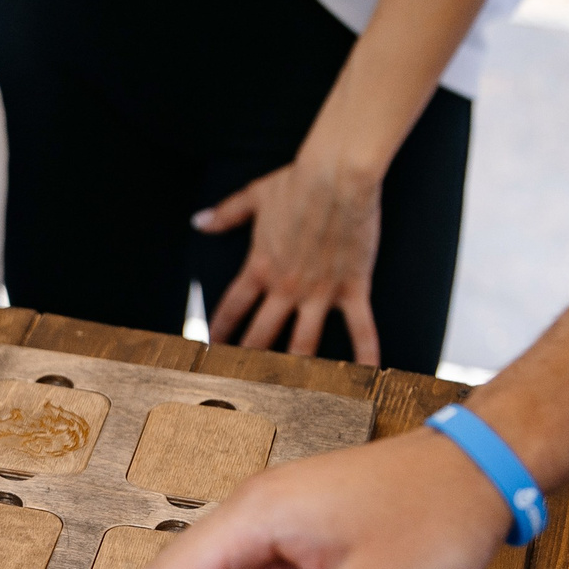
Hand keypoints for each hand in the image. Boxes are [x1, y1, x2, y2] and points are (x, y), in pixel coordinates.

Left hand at [199, 153, 384, 364]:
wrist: (337, 176)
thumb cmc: (297, 181)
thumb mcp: (254, 196)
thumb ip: (225, 214)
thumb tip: (199, 220)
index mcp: (259, 266)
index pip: (232, 308)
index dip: (219, 331)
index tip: (211, 348)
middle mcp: (285, 287)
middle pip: (261, 335)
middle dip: (249, 361)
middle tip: (243, 383)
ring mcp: (319, 292)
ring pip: (304, 343)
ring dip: (297, 369)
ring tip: (293, 392)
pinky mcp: (352, 288)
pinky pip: (360, 329)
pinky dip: (366, 355)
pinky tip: (370, 377)